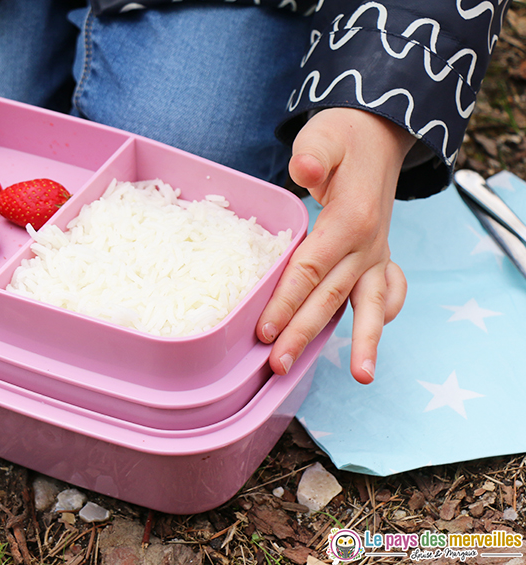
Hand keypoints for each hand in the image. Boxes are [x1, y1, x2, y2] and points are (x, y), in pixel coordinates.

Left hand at [257, 108, 413, 383]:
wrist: (377, 136)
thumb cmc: (343, 138)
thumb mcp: (325, 135)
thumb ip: (315, 153)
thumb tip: (304, 169)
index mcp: (348, 221)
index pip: (309, 270)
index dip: (285, 302)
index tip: (263, 331)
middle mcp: (367, 245)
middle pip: (331, 297)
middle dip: (304, 334)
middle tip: (279, 366)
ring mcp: (377, 254)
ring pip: (369, 304)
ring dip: (362, 341)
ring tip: (361, 376)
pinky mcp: (380, 257)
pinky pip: (389, 292)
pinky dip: (384, 316)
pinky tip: (371, 339)